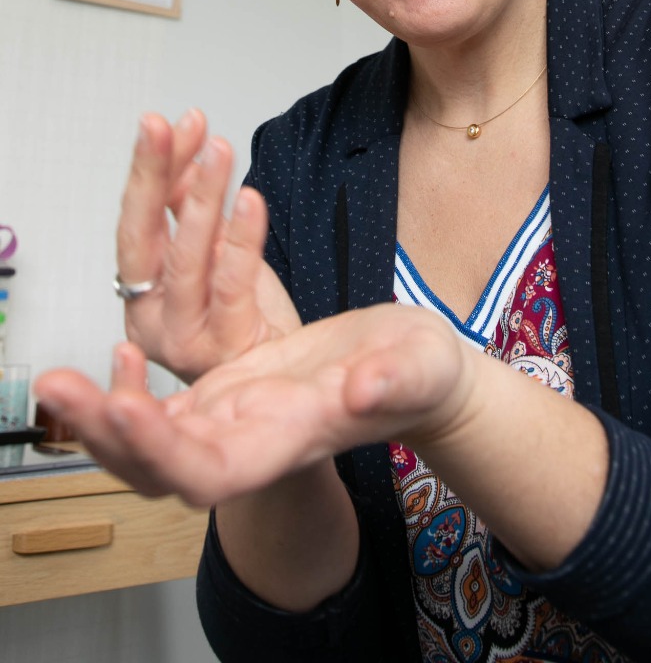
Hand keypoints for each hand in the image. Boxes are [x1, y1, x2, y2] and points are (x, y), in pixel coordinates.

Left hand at [34, 304, 468, 506]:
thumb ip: (398, 380)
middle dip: (102, 436)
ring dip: (98, 417)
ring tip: (56, 382)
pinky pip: (166, 409)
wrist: (412, 373)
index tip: (126, 407)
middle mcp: (251, 442)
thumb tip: (364, 392)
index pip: (212, 472)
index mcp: (291, 439)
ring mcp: (234, 422)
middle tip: (55, 388)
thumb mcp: (421, 365)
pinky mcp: (229, 394)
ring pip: (150, 442)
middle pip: (160, 468)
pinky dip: (130, 390)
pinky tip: (119, 353)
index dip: (163, 450)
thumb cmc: (419, 373)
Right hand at [117, 110, 299, 382]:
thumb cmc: (244, 322)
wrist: (280, 383)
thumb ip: (194, 209)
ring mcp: (185, 332)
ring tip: (217, 150)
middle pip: (143, 235)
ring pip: (186, 257)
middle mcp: (153, 312)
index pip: (137, 219)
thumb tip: (186, 154)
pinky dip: (239, 239)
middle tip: (164, 127)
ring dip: (201, 196)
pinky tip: (248, 200)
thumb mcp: (214, 255)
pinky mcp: (224, 342)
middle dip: (153, 173)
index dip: (149, 169)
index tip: (161, 125)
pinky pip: (231, 284)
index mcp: (144, 288)